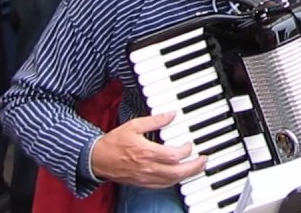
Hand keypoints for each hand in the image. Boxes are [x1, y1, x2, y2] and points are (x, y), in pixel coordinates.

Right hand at [89, 112, 206, 187]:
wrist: (96, 159)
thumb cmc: (114, 142)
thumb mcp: (134, 125)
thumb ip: (155, 121)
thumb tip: (171, 114)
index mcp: (146, 152)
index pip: (173, 156)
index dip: (186, 150)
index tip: (190, 143)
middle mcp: (147, 167)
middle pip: (176, 172)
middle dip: (193, 167)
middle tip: (204, 159)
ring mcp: (144, 177)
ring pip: (171, 181)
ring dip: (187, 175)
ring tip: (197, 168)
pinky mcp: (141, 183)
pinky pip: (162, 186)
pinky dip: (174, 181)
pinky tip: (180, 176)